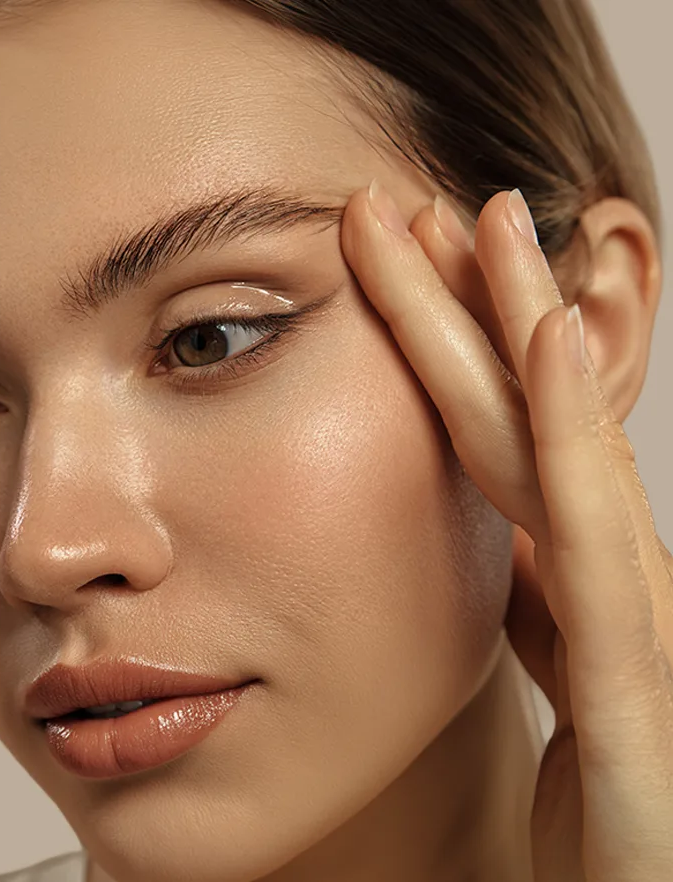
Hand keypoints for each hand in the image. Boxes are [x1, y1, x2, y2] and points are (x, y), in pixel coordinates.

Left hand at [340, 179, 672, 881]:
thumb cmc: (600, 827)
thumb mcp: (559, 693)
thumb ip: (540, 607)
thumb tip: (510, 534)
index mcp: (575, 590)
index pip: (501, 446)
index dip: (460, 352)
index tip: (407, 264)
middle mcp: (619, 589)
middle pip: (528, 424)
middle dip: (486, 308)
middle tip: (432, 201)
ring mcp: (645, 634)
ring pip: (567, 456)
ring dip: (531, 332)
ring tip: (495, 224)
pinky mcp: (645, 699)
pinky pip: (599, 553)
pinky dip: (574, 441)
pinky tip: (546, 348)